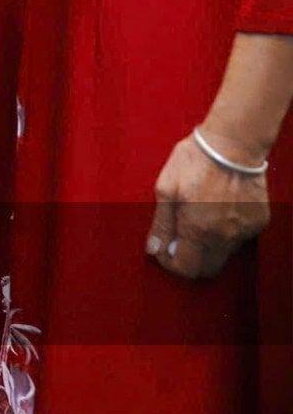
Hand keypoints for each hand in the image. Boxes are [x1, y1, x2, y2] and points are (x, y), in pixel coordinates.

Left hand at [147, 129, 270, 279]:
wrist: (232, 145)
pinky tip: (218, 208)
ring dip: (208, 244)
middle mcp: (224, 237)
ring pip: (224, 253)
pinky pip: (240, 237)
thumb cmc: (194, 162)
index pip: (186, 268)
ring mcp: (244, 231)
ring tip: (199, 215)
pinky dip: (227, 231)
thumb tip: (153, 250)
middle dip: (191, 259)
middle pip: (208, 267)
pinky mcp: (258, 222)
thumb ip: (161, 224)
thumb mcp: (166, 188)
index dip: (171, 263)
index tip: (164, 250)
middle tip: (179, 237)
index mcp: (198, 230)